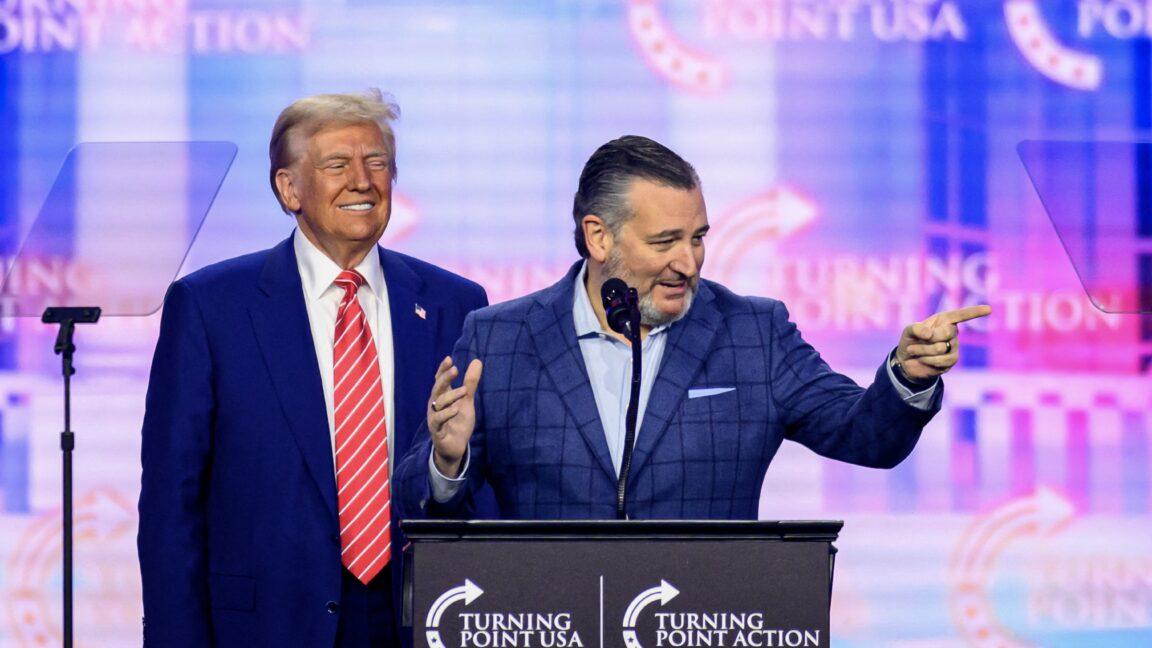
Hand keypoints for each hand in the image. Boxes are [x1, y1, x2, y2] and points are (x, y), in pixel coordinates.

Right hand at [427, 356, 482, 477]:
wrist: (455, 447)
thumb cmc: (458, 422)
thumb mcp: (467, 401)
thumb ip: (470, 383)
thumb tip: (477, 360)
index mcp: (442, 396)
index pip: (440, 380)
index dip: (442, 369)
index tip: (449, 359)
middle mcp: (435, 405)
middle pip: (437, 389)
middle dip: (445, 378)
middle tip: (455, 369)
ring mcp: (435, 417)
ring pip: (438, 404)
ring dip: (451, 396)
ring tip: (464, 391)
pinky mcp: (436, 431)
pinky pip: (438, 421)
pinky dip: (446, 414)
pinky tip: (456, 409)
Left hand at [895, 305, 991, 381]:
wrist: (907, 361)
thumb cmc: (910, 340)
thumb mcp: (908, 331)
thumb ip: (916, 328)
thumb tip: (929, 334)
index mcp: (944, 320)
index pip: (961, 315)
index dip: (975, 312)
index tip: (989, 309)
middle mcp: (952, 332)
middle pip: (946, 332)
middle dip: (926, 340)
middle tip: (913, 344)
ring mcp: (954, 347)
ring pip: (940, 348)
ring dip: (923, 351)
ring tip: (914, 351)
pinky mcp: (952, 360)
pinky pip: (942, 360)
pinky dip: (927, 360)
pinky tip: (921, 360)